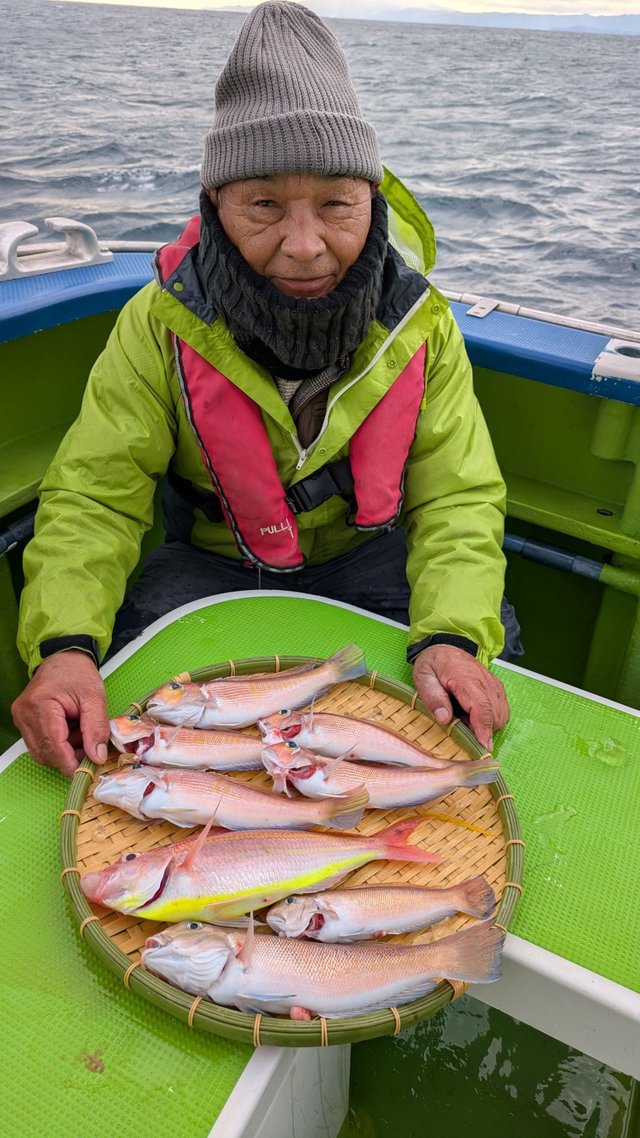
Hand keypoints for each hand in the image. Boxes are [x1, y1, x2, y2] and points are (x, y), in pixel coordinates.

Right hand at [11, 651, 109, 777]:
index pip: (53, 744)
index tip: (88, 769)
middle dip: (70, 756)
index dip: (70, 762)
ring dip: (63, 751)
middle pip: (45, 752)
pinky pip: (39, 744)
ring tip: (80, 734)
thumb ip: (97, 728)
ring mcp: (21, 718)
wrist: (63, 659)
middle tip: (91, 746)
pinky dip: (57, 744)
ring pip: (42, 752)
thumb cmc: (78, 674)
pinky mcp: (23, 722)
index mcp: (40, 704)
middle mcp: (24, 713)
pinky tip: (70, 732)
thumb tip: (96, 757)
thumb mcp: (95, 698)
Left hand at [413, 645, 508, 750]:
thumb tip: (445, 719)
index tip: (483, 747)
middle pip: (495, 715)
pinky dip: (491, 719)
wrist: (446, 647)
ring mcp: (493, 684)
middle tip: (460, 725)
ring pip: (501, 715)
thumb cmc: (433, 663)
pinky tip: (473, 715)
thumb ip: (433, 698)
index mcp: (466, 678)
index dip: (484, 729)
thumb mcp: (423, 678)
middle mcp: (485, 681)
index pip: (481, 706)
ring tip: (464, 718)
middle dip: (482, 730)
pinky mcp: (496, 688)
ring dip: (487, 725)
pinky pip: (501, 710)